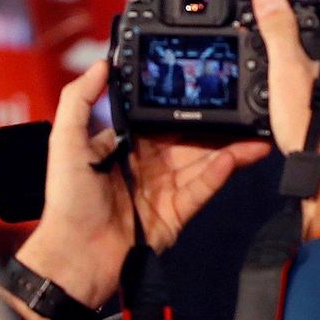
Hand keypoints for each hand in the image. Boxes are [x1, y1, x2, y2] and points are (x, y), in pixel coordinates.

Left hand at [11, 62, 268, 319]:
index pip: (161, 119)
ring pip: (203, 162)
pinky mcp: (175, 214)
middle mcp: (148, 165)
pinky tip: (232, 157)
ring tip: (254, 132)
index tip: (205, 86)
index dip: (183, 104)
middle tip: (242, 106)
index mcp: (125, 146)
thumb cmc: (65, 201)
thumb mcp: (66, 141)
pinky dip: (217, 174)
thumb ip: (79, 99)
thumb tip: (101, 64)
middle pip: (189, 139)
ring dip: (229, 148)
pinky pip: (200, 189)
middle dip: (217, 125)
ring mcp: (164, 190)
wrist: (74, 256)